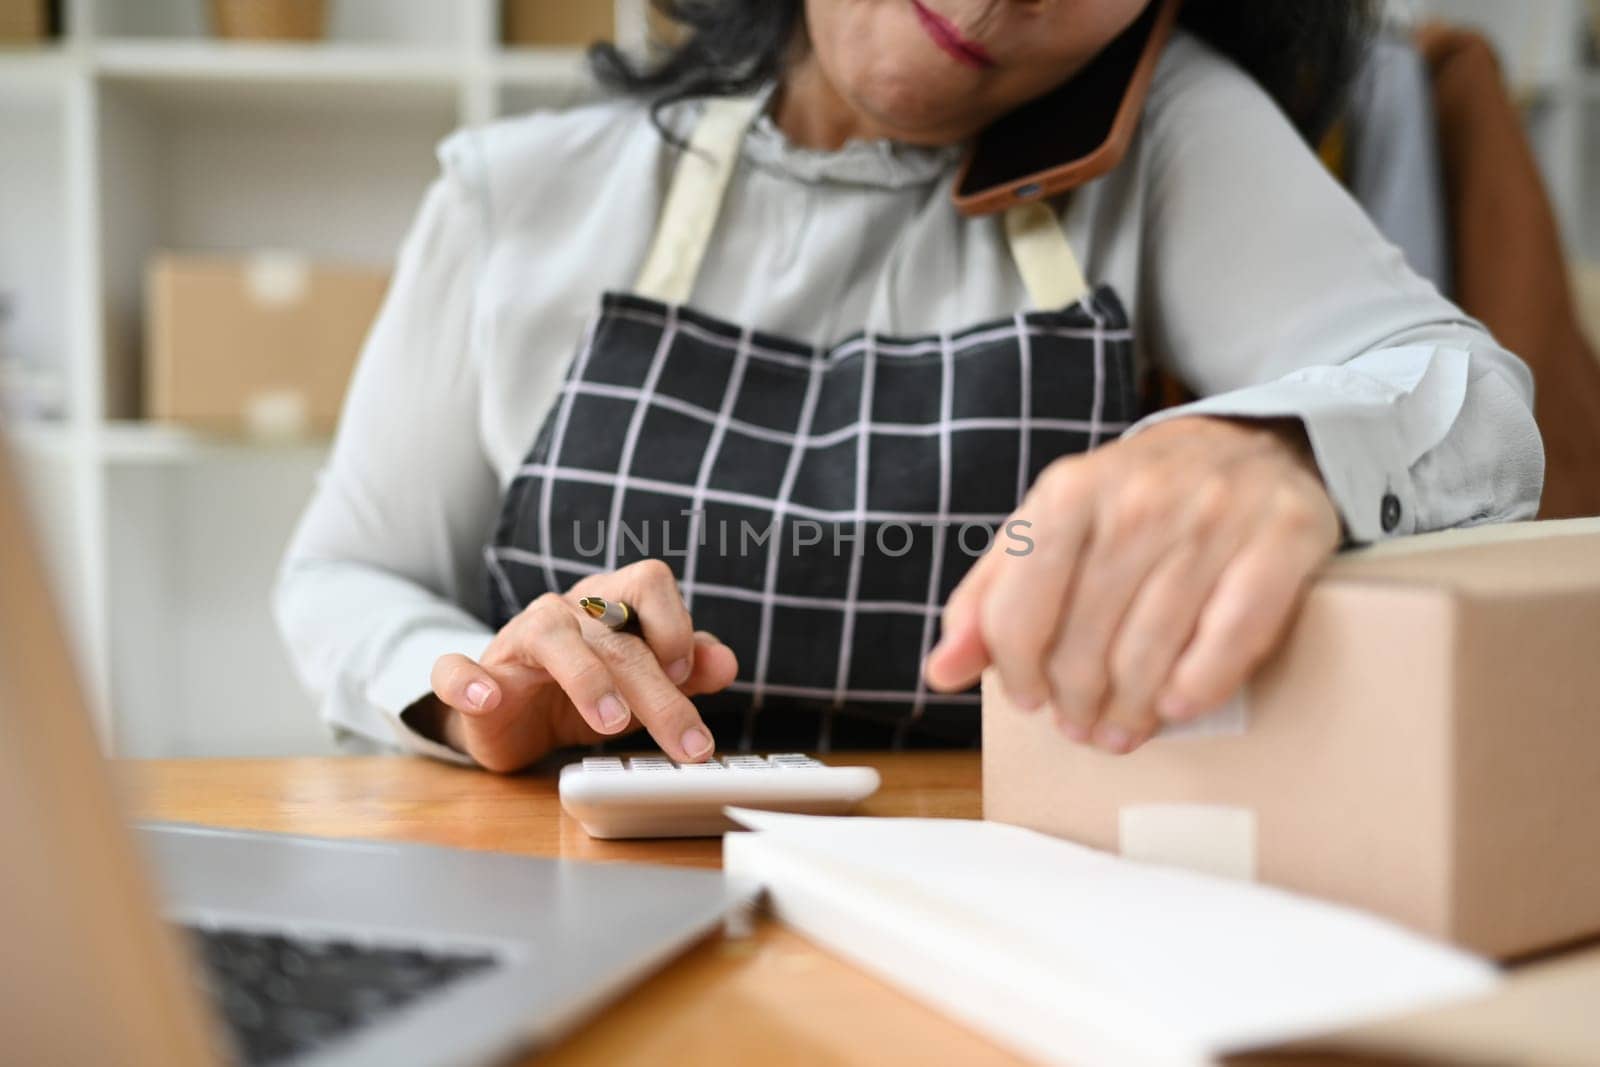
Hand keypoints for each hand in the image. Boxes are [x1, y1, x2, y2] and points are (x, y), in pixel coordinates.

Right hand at [425, 559, 738, 772]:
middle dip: (657, 691)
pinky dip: (469, 682)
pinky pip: (458, 668)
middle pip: (614, 633)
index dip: (674, 623)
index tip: (689, 675)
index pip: (649, 581)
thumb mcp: (643, 685)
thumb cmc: (587, 692)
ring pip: (550, 634)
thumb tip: (727, 662)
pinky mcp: (476, 677)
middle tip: (687, 743)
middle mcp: (565, 612)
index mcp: (609, 603)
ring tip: (612, 723)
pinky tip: (490, 701)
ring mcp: (516, 640)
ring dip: (586, 677)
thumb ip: (688, 671)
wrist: (515, 719)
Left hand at [924, 416, 1339, 753]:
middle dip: (1076, 702)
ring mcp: (1213, 517)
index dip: (1016, 673)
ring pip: (1150, 651)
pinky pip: (1232, 637)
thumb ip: (992, 598)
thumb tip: (941, 671)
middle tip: (1083, 726)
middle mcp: (1137, 499)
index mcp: (1068, 492)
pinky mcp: (1283, 538)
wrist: (1248, 443)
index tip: (1028, 697)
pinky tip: (1179, 705)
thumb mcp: (1050, 530)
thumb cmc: (1134, 503)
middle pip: (1084, 644)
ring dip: (1131, 711)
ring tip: (1123, 730)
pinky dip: (1200, 685)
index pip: (1017, 614)